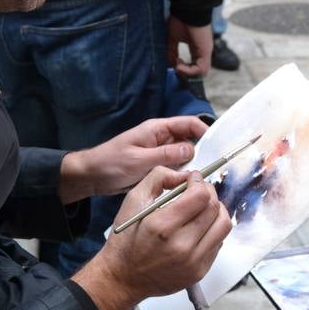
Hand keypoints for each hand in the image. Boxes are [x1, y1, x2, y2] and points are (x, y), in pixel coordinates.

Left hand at [58, 116, 209, 202]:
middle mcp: (161, 139)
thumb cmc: (111, 163)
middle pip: (189, 140)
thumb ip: (167, 154)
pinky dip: (180, 174)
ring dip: (190, 166)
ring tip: (199, 179)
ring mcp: (159, 153)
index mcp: (157, 129)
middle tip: (210, 169)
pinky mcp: (156, 166)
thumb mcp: (140, 159)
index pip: (188, 124)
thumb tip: (192, 148)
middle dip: (200, 152)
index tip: (217, 146)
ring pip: (183, 156)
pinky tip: (186, 186)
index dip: (204, 131)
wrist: (91, 176)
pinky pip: (174, 167)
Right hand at [75, 167, 231, 309]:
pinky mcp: (200, 271)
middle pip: (214, 208)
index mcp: (162, 227)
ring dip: (216, 210)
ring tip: (202, 207)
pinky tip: (198, 227)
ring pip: (223, 225)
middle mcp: (181, 246)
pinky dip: (212, 229)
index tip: (193, 179)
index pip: (200, 196)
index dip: (199, 182)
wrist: (123, 278)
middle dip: (209, 192)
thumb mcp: (133, 200)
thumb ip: (159, 178)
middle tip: (198, 190)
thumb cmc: (125, 240)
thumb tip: (185, 175)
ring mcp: (193, 262)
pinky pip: (219, 242)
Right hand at [167, 16, 212, 77]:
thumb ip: (171, 52)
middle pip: (198, 72)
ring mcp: (206, 52)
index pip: (194, 66)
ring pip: (200, 73)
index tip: (173, 65)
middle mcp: (203, 52)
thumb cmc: (180, 20)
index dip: (184, 70)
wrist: (187, 9)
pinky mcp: (206, 52)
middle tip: (175, 69)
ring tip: (177, 66)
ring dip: (187, 74)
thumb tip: (170, 65)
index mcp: (196, 48)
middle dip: (185, 74)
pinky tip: (179, 65)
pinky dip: (189, 71)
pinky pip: (201, 70)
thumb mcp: (172, 39)